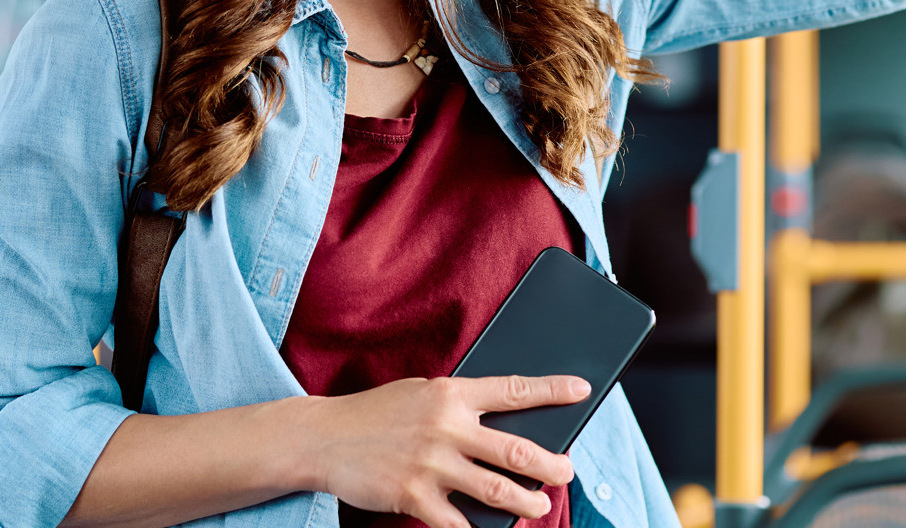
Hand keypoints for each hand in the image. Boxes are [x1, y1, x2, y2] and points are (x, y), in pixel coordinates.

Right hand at [296, 374, 587, 527]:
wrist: (322, 437)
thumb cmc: (379, 414)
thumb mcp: (422, 394)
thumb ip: (461, 407)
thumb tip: (507, 428)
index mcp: (452, 393)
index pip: (514, 390)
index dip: (553, 390)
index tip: (583, 391)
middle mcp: (447, 427)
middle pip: (515, 449)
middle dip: (551, 464)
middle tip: (567, 471)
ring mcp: (431, 464)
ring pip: (497, 490)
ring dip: (527, 502)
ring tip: (540, 506)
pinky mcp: (414, 496)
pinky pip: (458, 523)